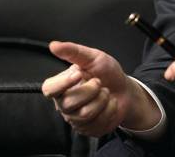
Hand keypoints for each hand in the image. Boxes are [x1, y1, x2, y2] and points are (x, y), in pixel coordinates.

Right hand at [42, 41, 159, 136]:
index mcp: (61, 85)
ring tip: (105, 92)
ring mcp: (76, 119)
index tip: (79, 74)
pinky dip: (110, 109)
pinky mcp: (89, 129)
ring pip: (85, 114)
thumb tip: (53, 45)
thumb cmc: (106, 72)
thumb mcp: (93, 57)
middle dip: (91, 90)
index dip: (63, 83)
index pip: (49, 89)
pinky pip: (97, 124)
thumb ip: (73, 51)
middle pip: (69, 103)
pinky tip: (109, 103)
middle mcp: (65, 104)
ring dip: (102, 99)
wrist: (125, 89)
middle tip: (99, 82)